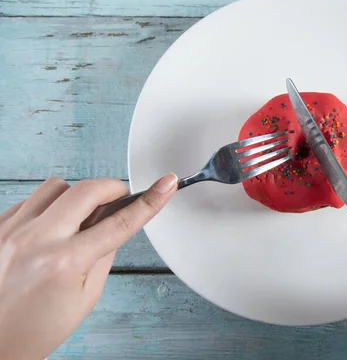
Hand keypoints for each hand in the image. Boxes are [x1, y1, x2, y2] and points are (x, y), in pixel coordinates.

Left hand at [0, 174, 177, 359]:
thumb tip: (115, 222)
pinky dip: (48, 208)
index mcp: (64, 263)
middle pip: (87, 189)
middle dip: (112, 188)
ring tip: (76, 220)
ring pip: (56, 186)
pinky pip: (31, 200)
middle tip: (119, 199)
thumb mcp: (86, 296)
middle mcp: (35, 240)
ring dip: (75, 197)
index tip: (165, 184)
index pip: (120, 222)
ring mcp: (11, 230)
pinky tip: (50, 230)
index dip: (150, 201)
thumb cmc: (38, 328)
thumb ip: (104, 253)